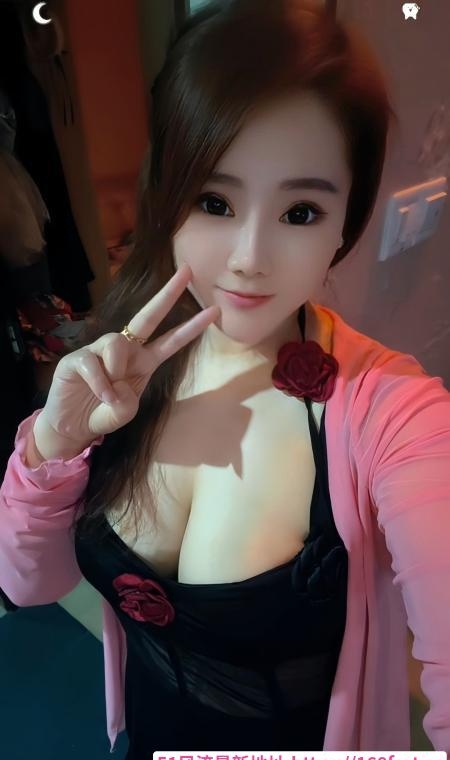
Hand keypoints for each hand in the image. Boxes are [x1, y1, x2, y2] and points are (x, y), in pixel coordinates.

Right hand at [34, 264, 219, 454]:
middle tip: (188, 270)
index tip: (214, 311)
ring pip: (116, 343)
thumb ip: (127, 401)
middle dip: (168, 293)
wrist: (73, 426)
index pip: (172, 340)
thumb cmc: (103, 413)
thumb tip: (115, 381)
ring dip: (115, 371)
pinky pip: (93, 363)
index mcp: (145, 361)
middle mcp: (126, 350)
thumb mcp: (124, 412)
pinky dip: (99, 384)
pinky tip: (98, 396)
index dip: (192, 327)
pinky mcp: (77, 357)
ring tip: (108, 396)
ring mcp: (100, 350)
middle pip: (148, 316)